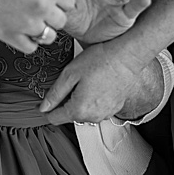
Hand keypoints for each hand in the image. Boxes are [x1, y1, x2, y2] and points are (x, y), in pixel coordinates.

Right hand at [0, 0, 74, 53]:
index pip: (70, 2)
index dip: (62, 3)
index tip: (57, 4)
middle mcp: (41, 7)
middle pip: (62, 21)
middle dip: (54, 17)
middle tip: (44, 14)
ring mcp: (27, 24)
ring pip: (49, 37)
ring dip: (43, 31)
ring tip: (33, 25)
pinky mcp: (12, 36)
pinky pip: (31, 47)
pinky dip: (28, 42)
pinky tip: (23, 34)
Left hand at [38, 40, 162, 124]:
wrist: (129, 56)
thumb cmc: (102, 60)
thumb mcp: (70, 73)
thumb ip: (55, 93)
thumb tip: (44, 106)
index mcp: (79, 110)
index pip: (54, 118)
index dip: (47, 108)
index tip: (48, 97)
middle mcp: (93, 117)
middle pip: (69, 116)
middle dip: (66, 102)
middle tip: (70, 82)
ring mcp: (106, 113)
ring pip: (84, 113)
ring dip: (80, 101)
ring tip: (85, 81)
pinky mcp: (116, 108)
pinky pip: (97, 108)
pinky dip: (94, 99)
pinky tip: (97, 84)